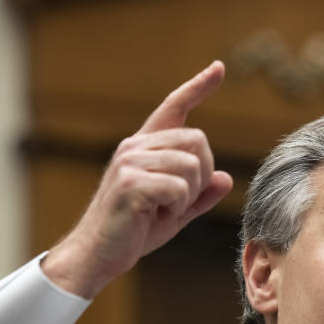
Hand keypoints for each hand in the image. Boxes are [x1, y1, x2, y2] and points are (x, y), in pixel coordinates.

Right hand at [42, 61, 232, 298]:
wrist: (98, 256)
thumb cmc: (133, 232)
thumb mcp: (175, 212)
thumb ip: (200, 194)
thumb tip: (225, 177)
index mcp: (144, 147)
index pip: (174, 107)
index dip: (198, 87)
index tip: (218, 68)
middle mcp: (135, 146)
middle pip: (198, 140)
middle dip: (201, 174)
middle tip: (179, 201)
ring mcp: (131, 162)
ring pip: (192, 165)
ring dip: (189, 195)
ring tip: (164, 209)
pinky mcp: (131, 182)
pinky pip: (180, 188)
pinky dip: (178, 208)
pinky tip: (155, 216)